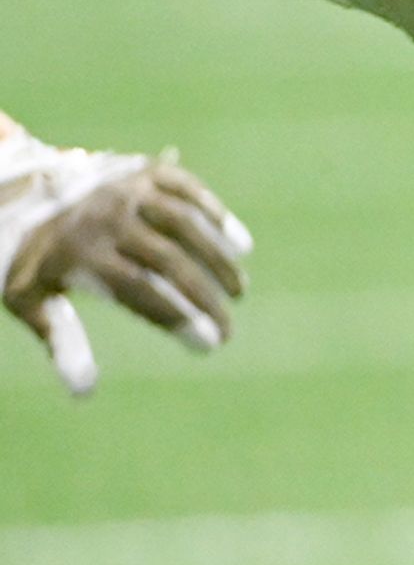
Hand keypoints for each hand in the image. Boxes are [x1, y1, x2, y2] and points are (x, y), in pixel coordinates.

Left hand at [5, 152, 249, 395]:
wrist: (19, 192)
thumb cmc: (29, 259)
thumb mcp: (29, 298)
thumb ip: (60, 340)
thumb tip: (84, 392)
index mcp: (76, 252)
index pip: (138, 289)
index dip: (177, 318)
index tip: (208, 345)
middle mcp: (105, 217)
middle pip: (169, 261)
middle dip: (205, 299)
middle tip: (227, 331)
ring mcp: (127, 189)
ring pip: (186, 223)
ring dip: (219, 259)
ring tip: (239, 291)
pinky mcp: (144, 171)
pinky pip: (189, 190)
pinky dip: (217, 216)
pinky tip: (239, 244)